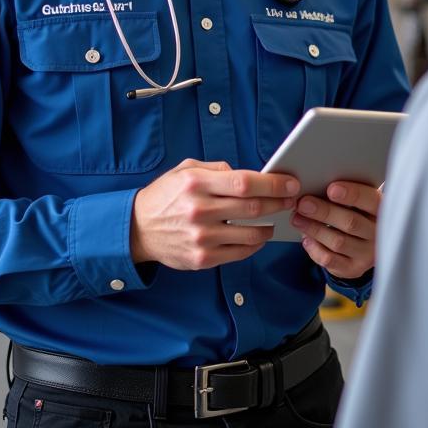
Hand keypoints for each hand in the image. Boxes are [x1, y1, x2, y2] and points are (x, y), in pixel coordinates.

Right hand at [130, 159, 299, 270]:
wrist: (136, 229)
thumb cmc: (165, 196)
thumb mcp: (185, 170)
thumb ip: (218, 169)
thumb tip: (249, 175)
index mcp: (196, 183)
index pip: (244, 182)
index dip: (273, 184)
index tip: (290, 183)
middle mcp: (200, 210)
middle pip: (253, 207)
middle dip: (279, 203)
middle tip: (291, 199)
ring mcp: (201, 238)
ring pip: (251, 232)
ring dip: (270, 226)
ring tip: (276, 219)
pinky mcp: (201, 259)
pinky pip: (239, 252)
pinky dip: (254, 244)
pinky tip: (258, 235)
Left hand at [291, 181, 380, 278]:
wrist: (366, 243)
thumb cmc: (358, 213)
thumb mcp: (359, 202)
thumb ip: (345, 194)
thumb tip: (317, 185)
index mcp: (382, 210)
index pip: (370, 201)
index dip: (352, 194)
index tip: (331, 189)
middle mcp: (377, 233)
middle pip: (351, 222)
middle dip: (325, 212)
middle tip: (303, 204)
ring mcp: (367, 254)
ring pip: (338, 242)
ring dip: (314, 229)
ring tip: (297, 218)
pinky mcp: (353, 268)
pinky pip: (330, 260)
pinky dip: (315, 248)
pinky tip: (306, 238)